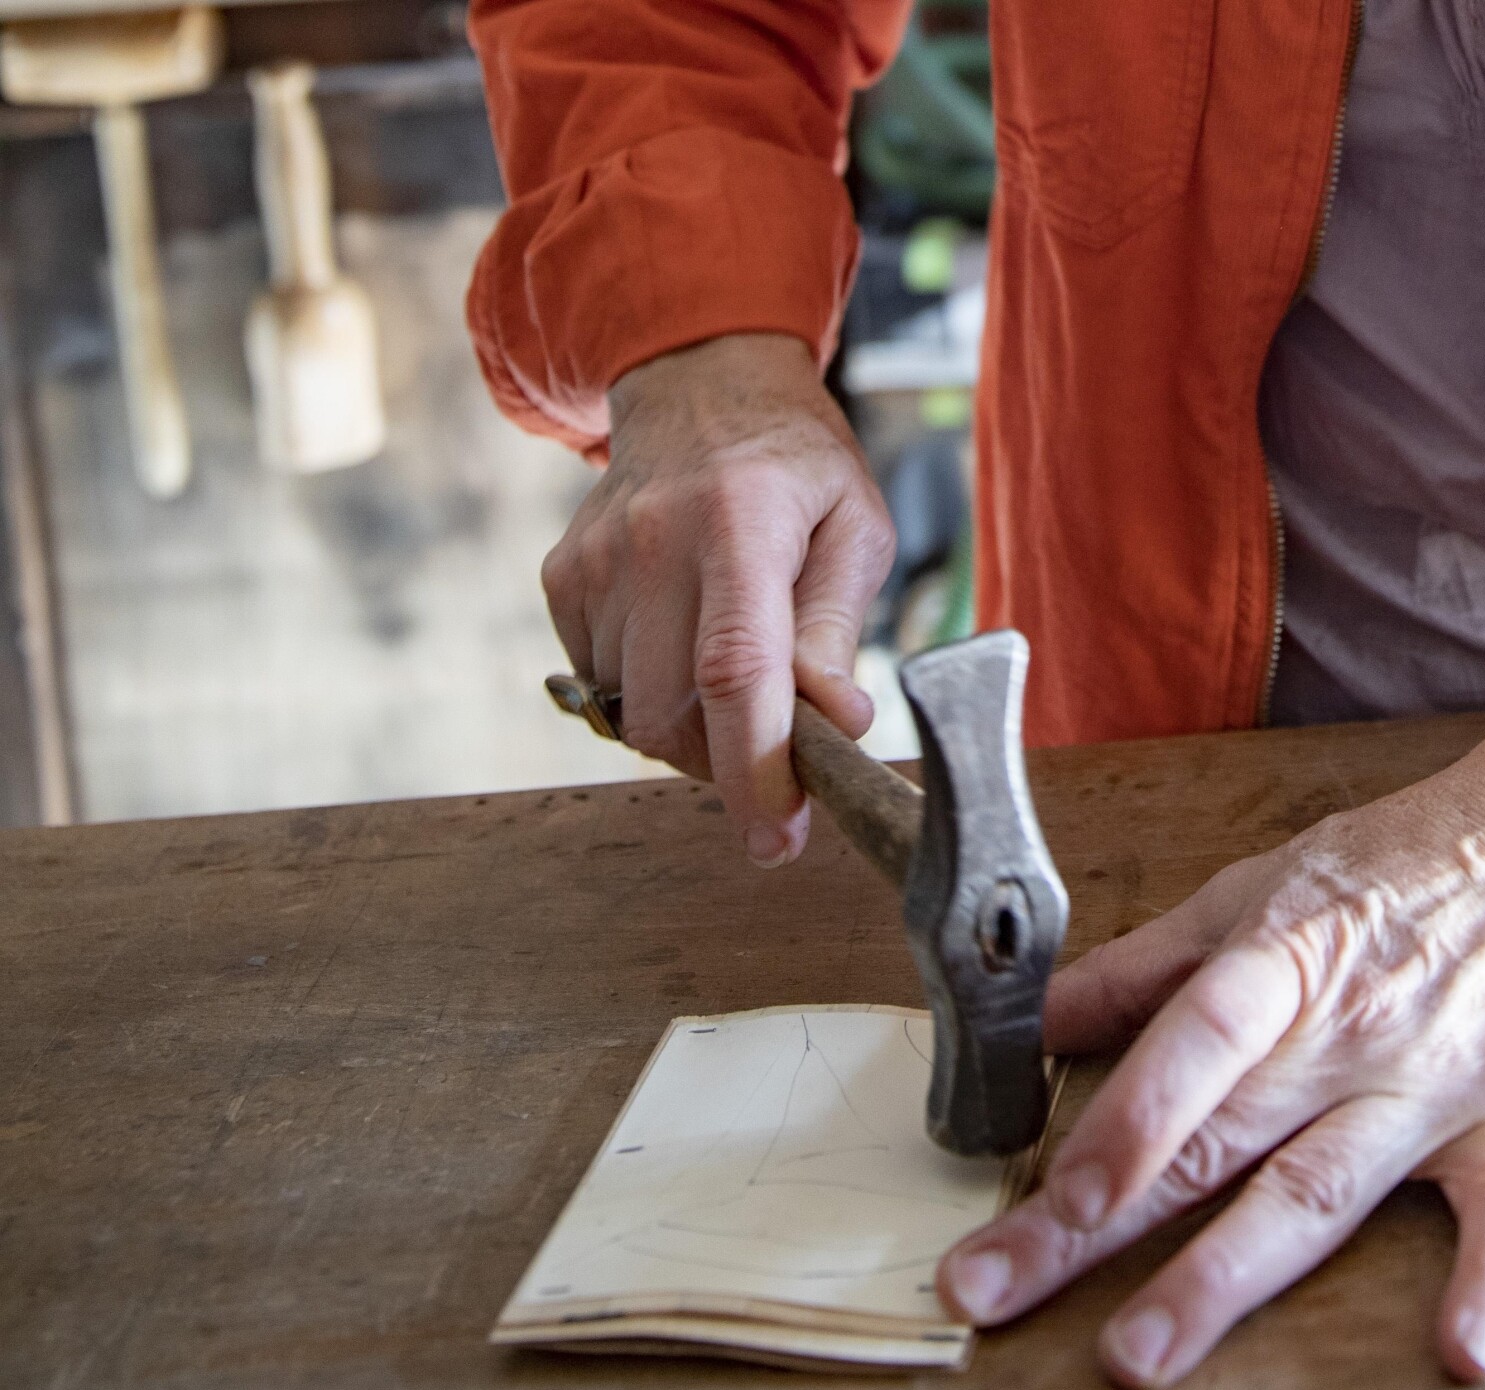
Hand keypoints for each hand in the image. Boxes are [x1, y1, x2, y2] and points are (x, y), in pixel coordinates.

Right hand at [543, 332, 895, 866]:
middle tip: (777, 762)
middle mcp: (653, 543)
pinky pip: (598, 683)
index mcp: (740, 525)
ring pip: (630, 713)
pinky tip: (684, 648)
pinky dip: (648, 696)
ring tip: (736, 684)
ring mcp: (595, 562)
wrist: (697, 387)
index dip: (756, 769)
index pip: (736, 673)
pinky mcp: (561, 579)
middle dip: (726, 765)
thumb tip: (834, 722)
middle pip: (669, 713)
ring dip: (690, 732)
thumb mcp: (855, 527)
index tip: (778, 840)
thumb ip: (837, 628)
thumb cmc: (795, 468)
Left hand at [937, 704, 1484, 1388]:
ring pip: (1316, 1194)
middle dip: (1092, 1228)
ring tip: (1141, 1355)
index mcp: (1284, 962)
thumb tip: (1033, 1018)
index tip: (1044, 1191)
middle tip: (991, 1296)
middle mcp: (1349, 1036)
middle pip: (1210, 1144)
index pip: (1190, 1048)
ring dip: (1225, 1279)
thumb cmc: (1402, 867)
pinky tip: (1466, 1353)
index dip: (1117, 1122)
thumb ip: (1149, 965)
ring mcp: (1432, 1089)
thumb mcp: (1263, 886)